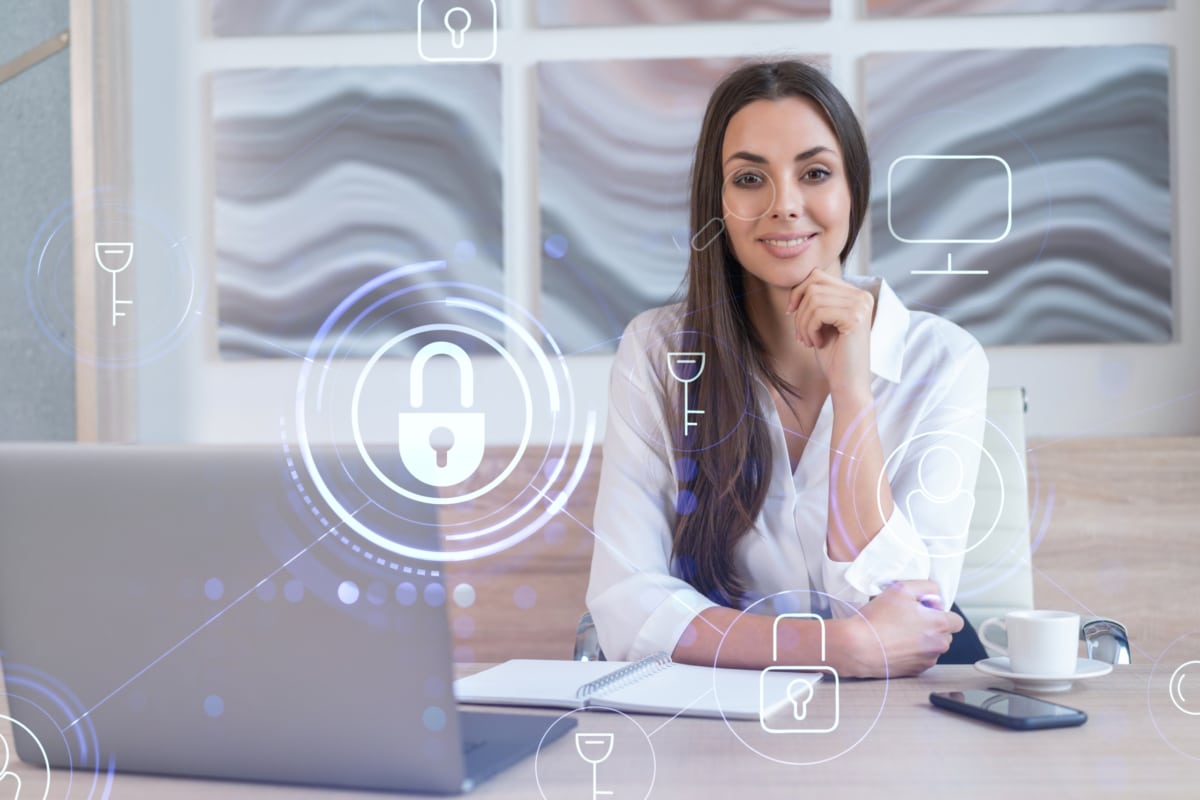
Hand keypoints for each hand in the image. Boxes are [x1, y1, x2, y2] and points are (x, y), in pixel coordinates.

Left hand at [786, 270, 873, 396]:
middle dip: (800, 310)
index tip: (790, 312)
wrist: (848, 383)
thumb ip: (816, 300)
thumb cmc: (834, 356)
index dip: (798, 292)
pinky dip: (810, 329)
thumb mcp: (823, 322)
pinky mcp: (855, 318)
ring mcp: (860, 305)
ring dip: (803, 323)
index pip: (817, 276)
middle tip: (800, 333)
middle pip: (814, 285)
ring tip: (808, 341)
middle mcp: (862, 296)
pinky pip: (818, 313)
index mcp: (856, 294)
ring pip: (813, 299)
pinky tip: (817, 344)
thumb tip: (799, 284)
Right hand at [831, 580, 963, 677]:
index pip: (957, 620)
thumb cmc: (878, 618)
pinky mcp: (916, 671)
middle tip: (909, 620)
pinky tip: (896, 645)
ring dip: (924, 640)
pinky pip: (922, 659)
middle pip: (946, 634)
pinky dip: (914, 652)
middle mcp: (938, 645)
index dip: (941, 613)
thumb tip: (936, 597)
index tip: (924, 611)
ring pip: (934, 647)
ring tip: (900, 633)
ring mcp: (927, 660)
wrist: (858, 647)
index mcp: (939, 624)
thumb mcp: (901, 589)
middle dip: (933, 627)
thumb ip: (927, 587)